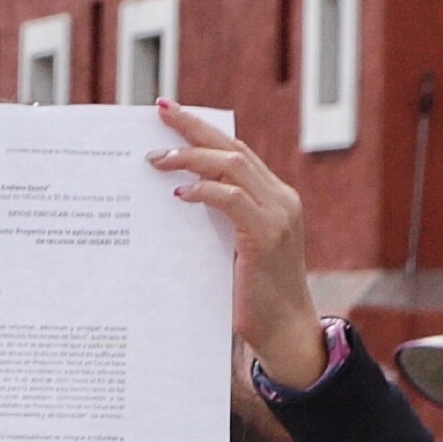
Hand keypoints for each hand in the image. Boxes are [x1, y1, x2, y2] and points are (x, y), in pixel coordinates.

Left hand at [147, 100, 322, 389]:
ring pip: (232, 165)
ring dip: (191, 157)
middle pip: (232, 148)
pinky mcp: (266, 236)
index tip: (171, 114)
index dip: (203, 131)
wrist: (285, 330)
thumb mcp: (235, 248)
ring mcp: (277, 214)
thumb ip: (221, 220)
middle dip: (193, 127)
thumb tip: (179, 197)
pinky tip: (180, 194)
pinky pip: (232, 199)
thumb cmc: (254, 295)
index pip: (235, 152)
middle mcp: (280, 198)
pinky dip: (204, 191)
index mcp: (273, 197)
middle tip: (160, 111)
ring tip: (157, 160)